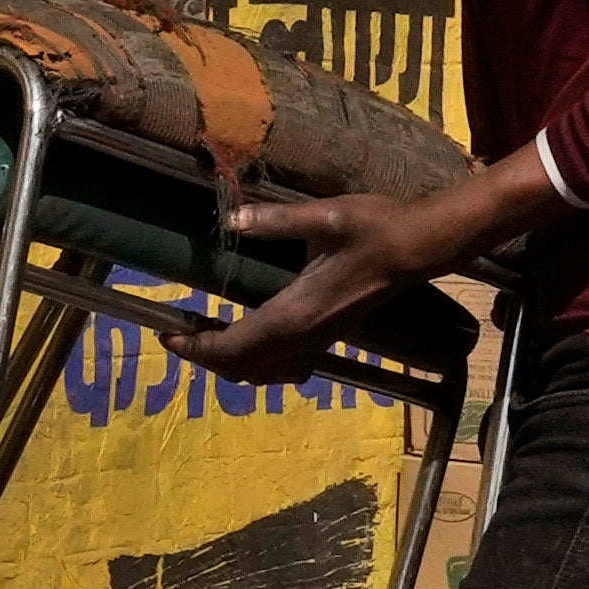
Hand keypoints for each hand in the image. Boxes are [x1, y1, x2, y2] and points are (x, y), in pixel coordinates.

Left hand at [168, 142, 552, 381]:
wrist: (422, 245)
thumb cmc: (376, 226)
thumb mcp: (326, 216)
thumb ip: (277, 220)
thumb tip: (232, 219)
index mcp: (297, 312)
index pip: (235, 347)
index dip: (196, 348)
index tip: (167, 334)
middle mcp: (306, 336)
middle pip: (243, 368)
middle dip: (205, 358)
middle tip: (176, 333)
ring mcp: (321, 340)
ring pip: (264, 373)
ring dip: (230, 363)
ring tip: (204, 337)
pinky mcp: (332, 337)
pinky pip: (287, 367)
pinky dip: (259, 364)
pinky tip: (250, 340)